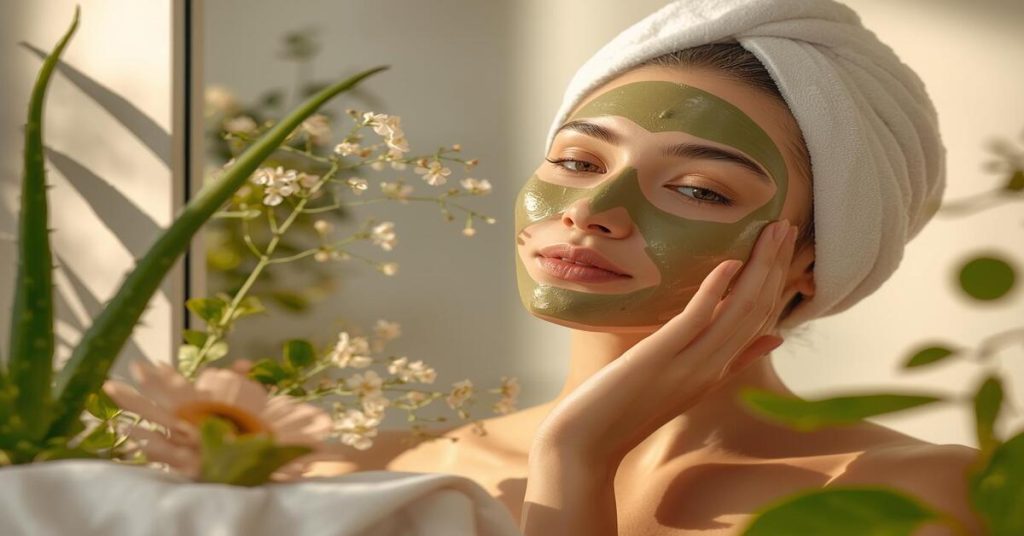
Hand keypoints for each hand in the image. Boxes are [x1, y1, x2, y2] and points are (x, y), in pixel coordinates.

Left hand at [531, 219, 798, 466]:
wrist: (586, 445)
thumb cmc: (625, 411)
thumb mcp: (686, 385)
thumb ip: (730, 362)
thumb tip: (775, 338)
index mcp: (716, 372)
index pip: (760, 321)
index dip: (776, 281)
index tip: (786, 247)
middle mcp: (711, 369)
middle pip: (756, 310)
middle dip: (775, 265)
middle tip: (789, 225)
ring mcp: (689, 365)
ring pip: (738, 312)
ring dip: (759, 268)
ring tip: (773, 231)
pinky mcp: (660, 358)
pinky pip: (696, 320)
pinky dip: (715, 290)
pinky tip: (728, 262)